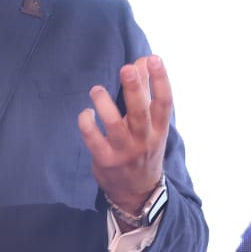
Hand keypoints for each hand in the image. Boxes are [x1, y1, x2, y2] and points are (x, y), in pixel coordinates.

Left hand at [78, 55, 171, 217]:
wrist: (138, 193)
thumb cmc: (144, 149)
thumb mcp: (152, 125)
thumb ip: (146, 92)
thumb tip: (144, 60)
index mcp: (159, 129)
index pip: (165, 102)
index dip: (161, 80)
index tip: (154, 58)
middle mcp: (144, 140)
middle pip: (141, 112)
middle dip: (135, 89)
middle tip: (127, 68)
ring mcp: (125, 152)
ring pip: (115, 126)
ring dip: (104, 104)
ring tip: (97, 89)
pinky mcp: (106, 161)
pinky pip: (94, 140)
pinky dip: (87, 124)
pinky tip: (86, 113)